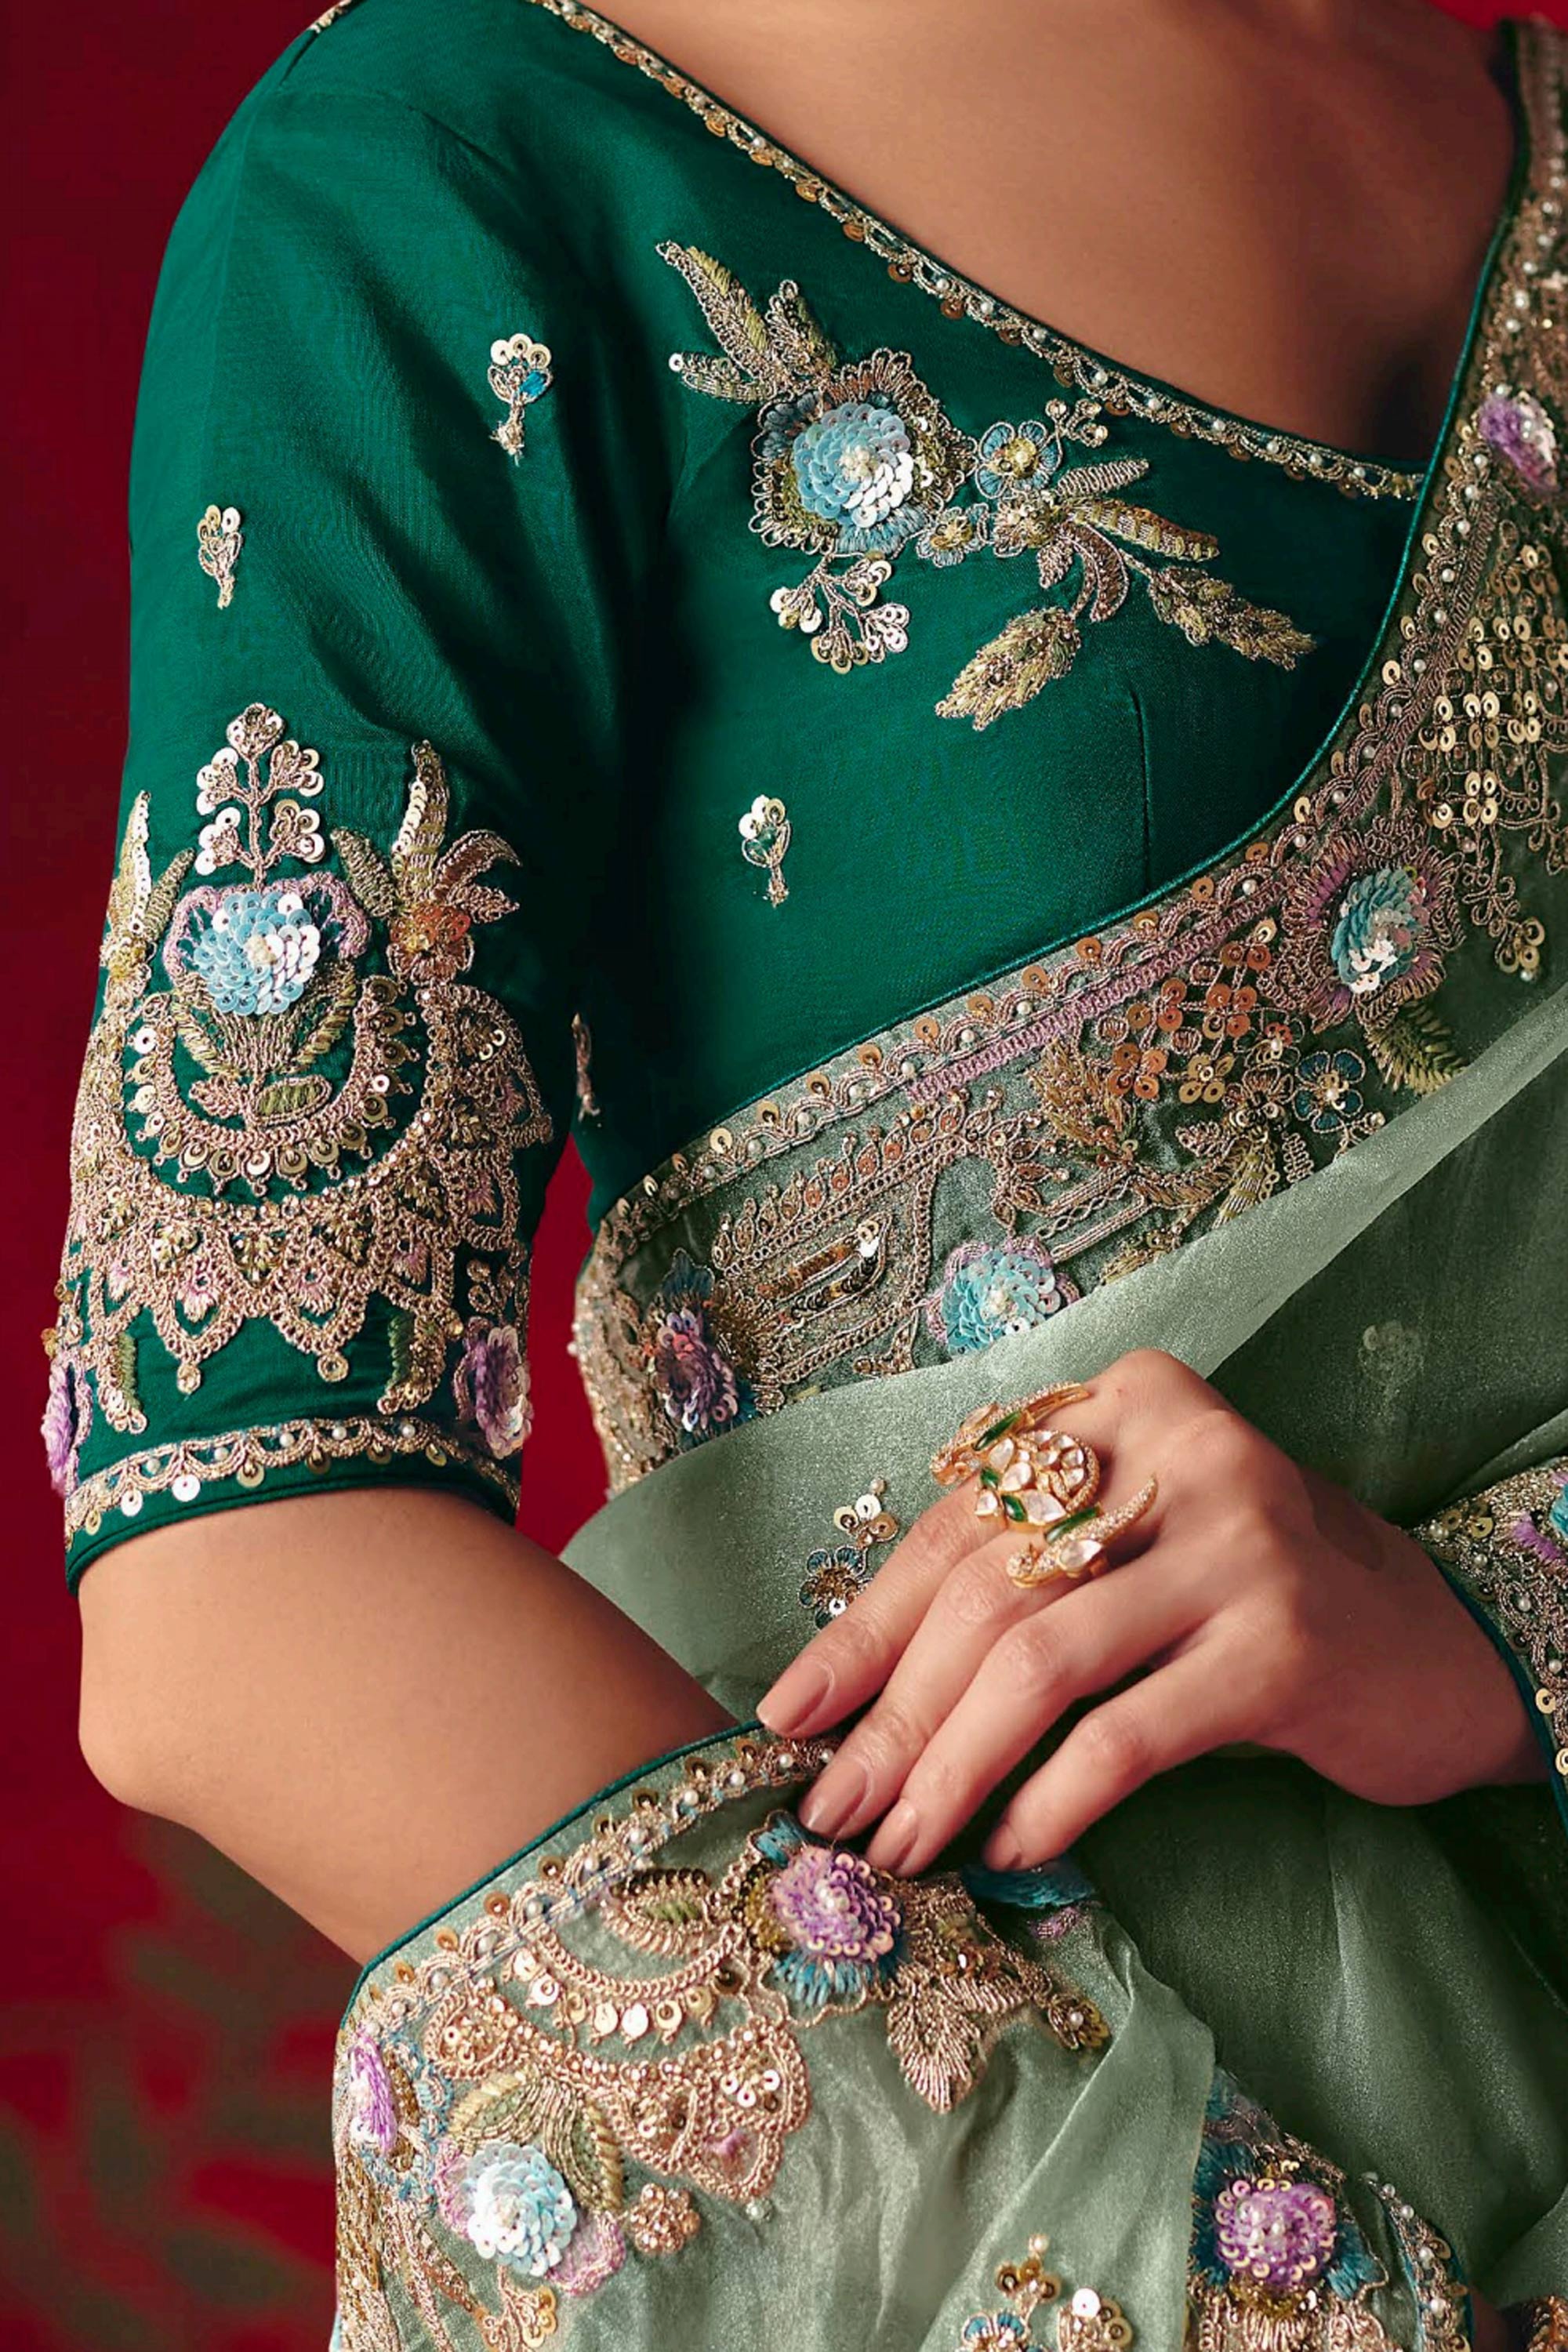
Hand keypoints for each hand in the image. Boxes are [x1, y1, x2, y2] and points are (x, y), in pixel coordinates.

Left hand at [756, 1350, 1543, 1875]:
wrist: (1441, 1647)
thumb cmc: (1249, 1598)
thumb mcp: (1135, 1548)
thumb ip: (1020, 1577)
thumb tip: (847, 1694)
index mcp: (1123, 1404)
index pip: (959, 1523)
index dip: (865, 1628)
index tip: (790, 1716)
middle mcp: (1178, 1450)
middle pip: (987, 1592)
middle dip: (892, 1715)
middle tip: (832, 1810)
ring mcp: (1235, 1543)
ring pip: (1039, 1662)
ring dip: (951, 1768)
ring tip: (903, 1845)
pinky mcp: (1279, 1644)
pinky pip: (1125, 1733)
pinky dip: (1053, 1798)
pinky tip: (1010, 1847)